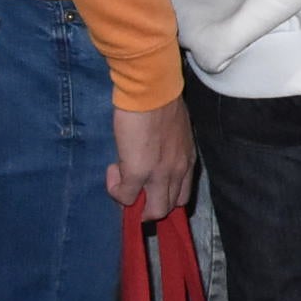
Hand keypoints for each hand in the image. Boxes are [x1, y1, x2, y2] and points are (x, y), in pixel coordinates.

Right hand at [108, 98, 195, 220]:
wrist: (152, 90)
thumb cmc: (161, 102)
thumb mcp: (174, 131)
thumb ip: (167, 148)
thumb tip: (152, 154)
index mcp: (188, 160)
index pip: (183, 194)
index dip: (165, 197)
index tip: (149, 189)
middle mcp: (179, 171)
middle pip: (169, 207)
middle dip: (149, 204)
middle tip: (132, 189)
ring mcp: (159, 175)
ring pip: (153, 211)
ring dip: (135, 203)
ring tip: (122, 182)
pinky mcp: (137, 173)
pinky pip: (125, 197)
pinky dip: (116, 190)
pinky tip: (112, 172)